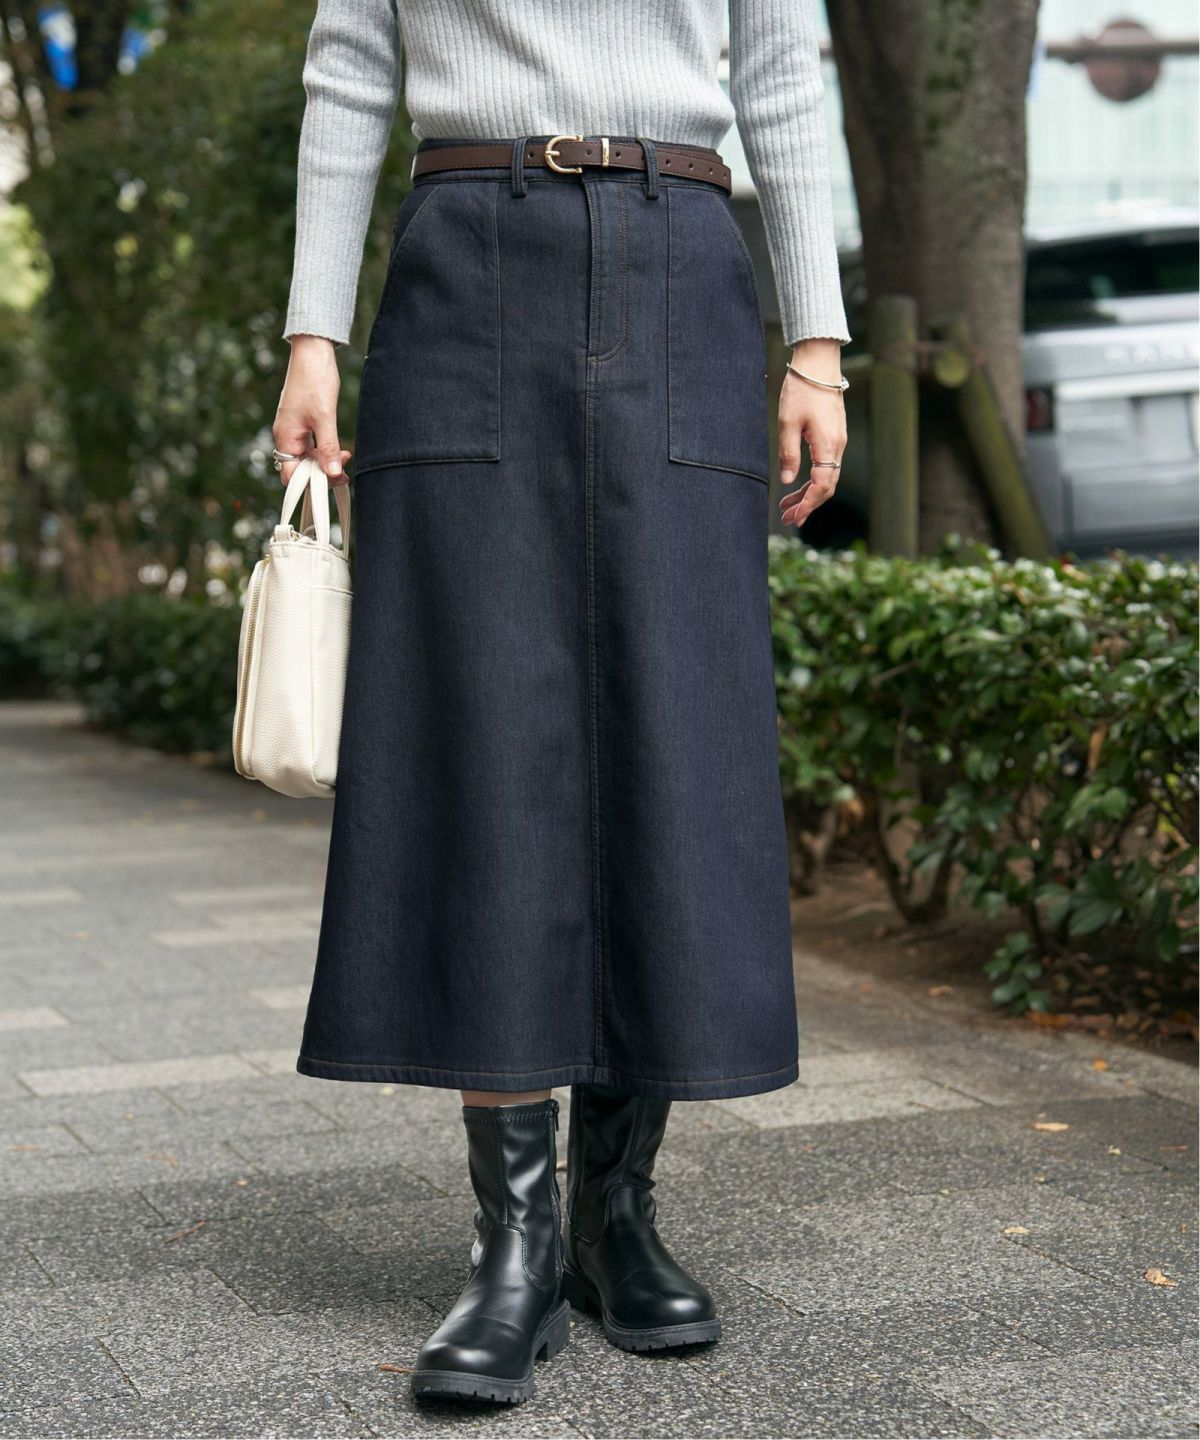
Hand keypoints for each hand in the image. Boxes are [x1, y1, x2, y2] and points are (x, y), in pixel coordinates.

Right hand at [273, 335, 351, 485]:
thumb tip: (333, 473)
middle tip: (344, 472)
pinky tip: (341, 449)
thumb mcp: (325, 417)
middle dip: (322, 473)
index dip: (310, 484)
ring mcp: (294, 429)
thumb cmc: (314, 380)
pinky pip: (312, 445)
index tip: (331, 483)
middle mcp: (286, 435)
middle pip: (301, 468)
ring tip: (346, 456)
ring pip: (309, 457)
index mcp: (285, 436)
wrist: (313, 351)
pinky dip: (326, 450)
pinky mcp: (303, 423)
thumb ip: (328, 447)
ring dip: (327, 462)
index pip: (291, 475)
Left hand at [777, 337, 847, 529]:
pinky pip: (827, 465)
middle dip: (808, 505)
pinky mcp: (834, 435)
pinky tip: (798, 483)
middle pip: (827, 486)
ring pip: (827, 477)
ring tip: (788, 506)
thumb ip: (788, 453)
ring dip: (809, 494)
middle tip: (787, 518)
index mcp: (828, 445)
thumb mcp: (787, 422)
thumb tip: (788, 481)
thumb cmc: (802, 389)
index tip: (794, 517)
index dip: (808, 504)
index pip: (822, 485)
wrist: (819, 364)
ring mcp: (838, 440)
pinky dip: (813, 479)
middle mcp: (838, 446)